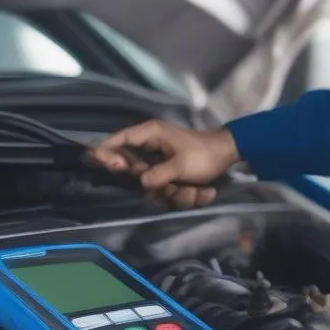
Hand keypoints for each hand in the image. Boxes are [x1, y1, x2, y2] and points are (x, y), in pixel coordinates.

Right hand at [91, 120, 239, 208]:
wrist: (229, 156)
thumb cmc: (204, 154)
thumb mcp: (182, 164)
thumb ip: (159, 174)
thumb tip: (141, 182)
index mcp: (151, 135)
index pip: (119, 140)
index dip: (106, 151)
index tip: (100, 163)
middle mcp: (151, 148)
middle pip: (133, 170)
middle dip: (155, 184)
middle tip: (172, 186)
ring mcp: (160, 164)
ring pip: (153, 186)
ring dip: (176, 194)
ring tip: (196, 189)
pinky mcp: (169, 176)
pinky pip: (168, 191)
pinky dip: (187, 195)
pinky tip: (205, 191)